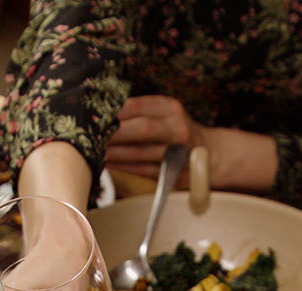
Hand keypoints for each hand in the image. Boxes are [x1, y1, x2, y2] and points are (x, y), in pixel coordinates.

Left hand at [105, 96, 275, 191]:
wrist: (211, 155)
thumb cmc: (178, 133)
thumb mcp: (164, 114)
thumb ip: (139, 113)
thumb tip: (101, 116)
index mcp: (170, 107)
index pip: (136, 106)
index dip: (112, 112)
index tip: (91, 116)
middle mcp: (177, 127)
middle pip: (141, 128)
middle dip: (113, 134)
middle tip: (90, 137)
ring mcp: (179, 151)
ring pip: (141, 153)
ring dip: (115, 154)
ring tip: (95, 152)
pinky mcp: (176, 172)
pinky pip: (145, 170)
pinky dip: (125, 167)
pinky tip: (110, 164)